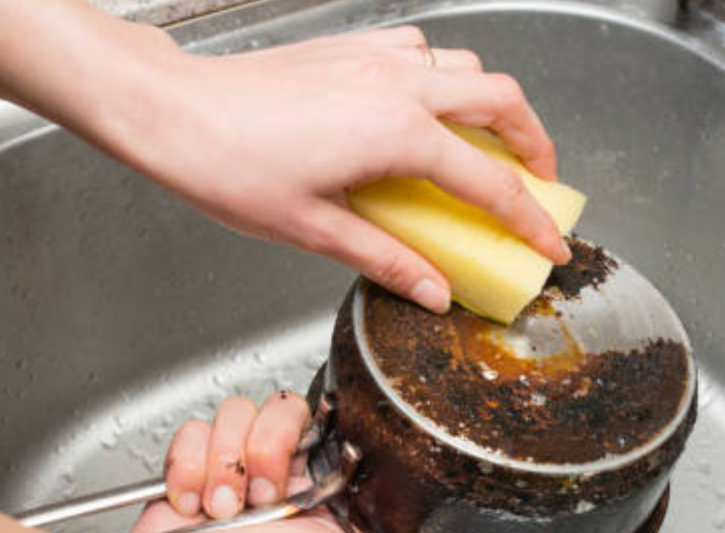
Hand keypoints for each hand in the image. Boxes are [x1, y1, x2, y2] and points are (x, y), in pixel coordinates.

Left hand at [87, 25, 569, 313]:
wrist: (173, 109)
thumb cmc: (228, 166)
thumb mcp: (312, 229)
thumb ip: (385, 259)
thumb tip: (432, 292)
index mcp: (398, 135)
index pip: (490, 183)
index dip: (529, 220)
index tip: (550, 245)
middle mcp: (398, 85)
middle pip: (502, 101)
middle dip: (536, 143)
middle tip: (540, 183)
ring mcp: (374, 58)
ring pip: (466, 66)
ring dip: (492, 104)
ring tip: (491, 145)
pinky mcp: (349, 48)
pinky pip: (421, 50)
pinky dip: (443, 76)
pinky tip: (425, 106)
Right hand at [127, 393, 392, 532]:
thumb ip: (389, 527)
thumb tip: (407, 504)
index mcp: (317, 490)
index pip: (323, 425)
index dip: (310, 433)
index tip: (301, 461)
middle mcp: (277, 475)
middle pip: (280, 409)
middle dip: (268, 446)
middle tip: (263, 493)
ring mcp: (232, 470)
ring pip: (235, 413)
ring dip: (227, 461)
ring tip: (224, 508)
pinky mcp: (188, 470)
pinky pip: (192, 432)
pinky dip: (190, 466)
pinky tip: (195, 505)